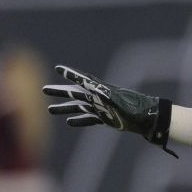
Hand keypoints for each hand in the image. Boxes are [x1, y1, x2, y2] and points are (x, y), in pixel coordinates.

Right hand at [43, 65, 176, 156]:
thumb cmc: (134, 107)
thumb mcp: (117, 99)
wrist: (148, 118)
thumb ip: (102, 93)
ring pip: (79, 107)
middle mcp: (99, 98)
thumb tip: (89, 85)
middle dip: (60, 91)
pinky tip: (69, 122)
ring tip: (50, 109)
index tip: (58, 68)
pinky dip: (79, 120)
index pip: (82, 80)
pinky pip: (89, 119)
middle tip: (43, 90)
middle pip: (75, 93)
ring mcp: (102, 108)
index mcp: (101, 90)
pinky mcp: (106, 119)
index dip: (70, 74)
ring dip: (65, 108)